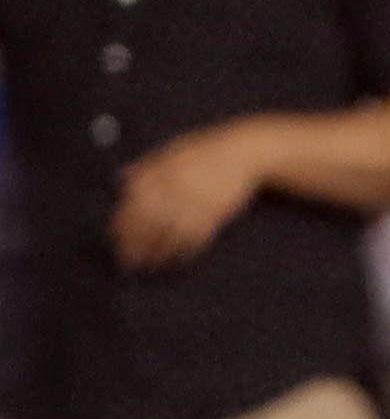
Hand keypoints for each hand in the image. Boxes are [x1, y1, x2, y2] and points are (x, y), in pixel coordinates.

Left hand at [112, 121, 265, 267]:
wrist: (246, 153)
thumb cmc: (207, 151)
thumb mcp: (172, 151)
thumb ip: (148, 166)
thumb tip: (122, 179)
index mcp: (161, 173)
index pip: (134, 203)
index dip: (123, 223)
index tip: (115, 238)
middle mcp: (175, 189)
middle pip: (149, 222)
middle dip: (135, 245)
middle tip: (127, 262)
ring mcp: (196, 204)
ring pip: (170, 235)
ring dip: (157, 254)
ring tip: (148, 268)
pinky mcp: (216, 216)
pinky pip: (196, 239)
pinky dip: (185, 253)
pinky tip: (176, 262)